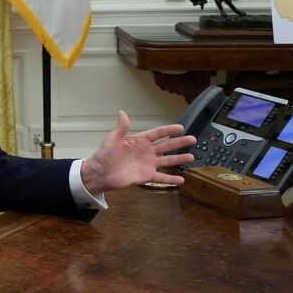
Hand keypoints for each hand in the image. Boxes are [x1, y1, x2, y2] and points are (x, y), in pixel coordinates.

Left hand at [79, 111, 195, 195]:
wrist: (100, 173)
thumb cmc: (104, 155)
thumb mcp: (112, 139)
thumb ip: (121, 127)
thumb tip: (122, 112)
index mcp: (139, 141)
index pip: (157, 134)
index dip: (169, 130)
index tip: (181, 127)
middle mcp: (146, 152)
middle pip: (166, 146)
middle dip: (179, 142)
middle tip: (192, 139)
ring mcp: (147, 164)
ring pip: (167, 160)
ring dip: (179, 159)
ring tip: (191, 157)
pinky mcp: (146, 176)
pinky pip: (161, 177)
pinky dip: (171, 179)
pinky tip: (181, 179)